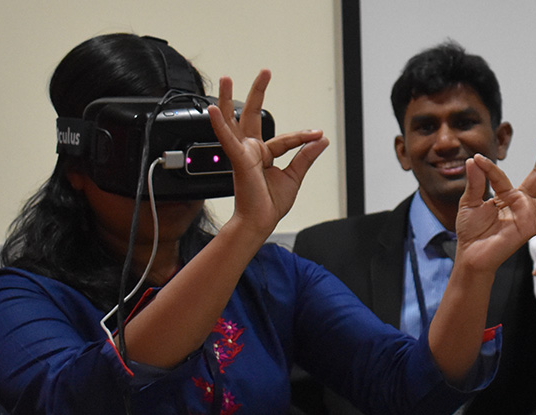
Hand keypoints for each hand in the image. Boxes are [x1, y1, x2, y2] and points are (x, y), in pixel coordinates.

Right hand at [207, 71, 328, 236]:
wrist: (260, 222)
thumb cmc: (270, 204)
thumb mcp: (294, 176)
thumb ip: (305, 157)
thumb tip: (322, 139)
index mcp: (263, 155)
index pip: (285, 139)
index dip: (304, 137)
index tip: (318, 134)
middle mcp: (250, 150)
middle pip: (251, 115)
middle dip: (257, 93)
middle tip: (265, 72)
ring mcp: (242, 153)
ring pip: (233, 121)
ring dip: (228, 99)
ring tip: (227, 78)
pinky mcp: (237, 159)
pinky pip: (227, 138)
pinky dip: (219, 124)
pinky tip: (213, 109)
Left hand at [456, 134, 535, 273]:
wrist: (470, 254)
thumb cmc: (470, 230)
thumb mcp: (468, 202)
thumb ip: (474, 183)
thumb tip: (473, 159)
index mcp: (506, 194)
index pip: (501, 175)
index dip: (488, 167)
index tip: (477, 158)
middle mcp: (521, 202)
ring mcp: (528, 215)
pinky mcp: (530, 229)